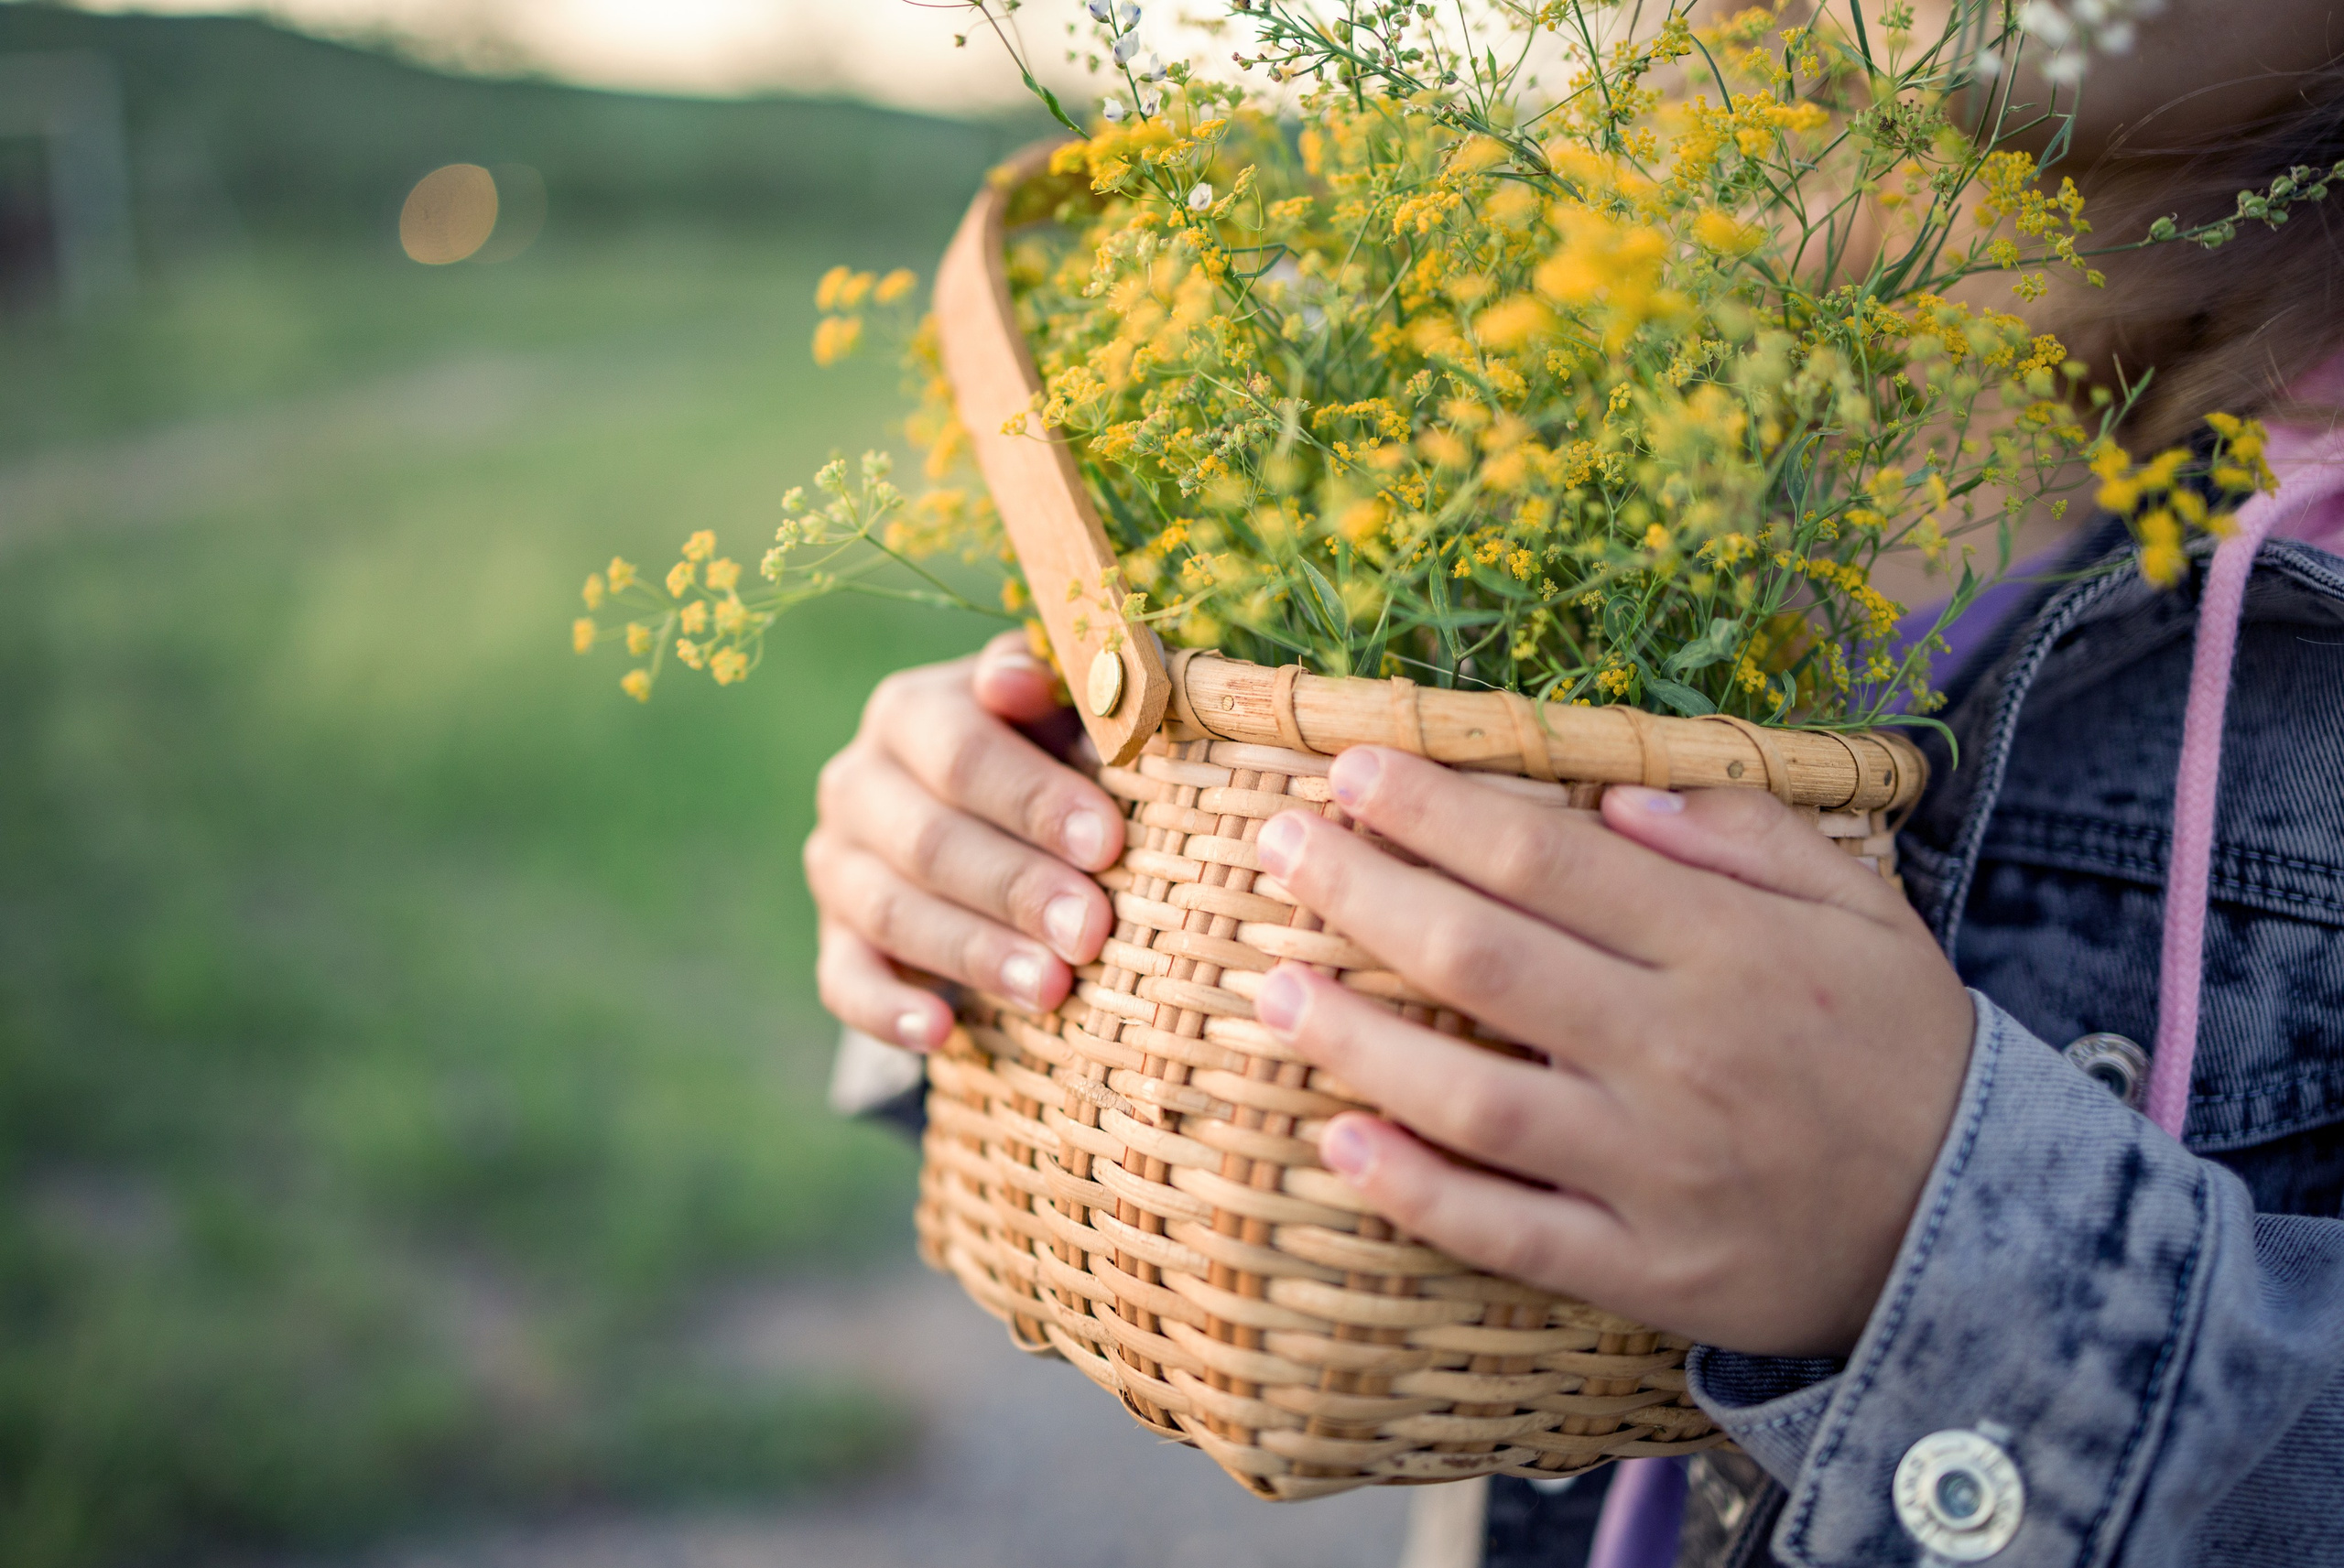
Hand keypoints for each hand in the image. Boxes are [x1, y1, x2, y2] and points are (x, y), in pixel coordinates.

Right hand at [804, 632, 1120, 1051]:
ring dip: (975, 954)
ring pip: (893, 912)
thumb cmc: (1048, 754)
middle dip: (1017, 888)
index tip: (1105, 843)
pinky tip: (938, 1033)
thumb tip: (1023, 680)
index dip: (1033, 798)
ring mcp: (838, 863)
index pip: (962, 750)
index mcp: (911, 711)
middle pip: (929, 838)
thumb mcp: (1059, 714)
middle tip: (1091, 931)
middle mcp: (858, 781)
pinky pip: (843, 980)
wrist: (987, 815)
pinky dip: (887, 1009)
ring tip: (1052, 989)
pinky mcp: (833, 937)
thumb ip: (1059, 689)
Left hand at [1250, 747, 1974, 1356]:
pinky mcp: (1643, 1268)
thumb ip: (1743, 834)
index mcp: (1722, 947)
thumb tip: (1615, 791)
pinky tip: (1339, 1145)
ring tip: (1267, 992)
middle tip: (1277, 850)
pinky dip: (1418, 1194)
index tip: (1350, 770)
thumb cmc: (1898, 1044)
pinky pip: (1508, 1233)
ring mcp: (1654, 1168)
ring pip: (1474, 1097)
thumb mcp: (1857, 905)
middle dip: (1363, 893)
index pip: (1544, 858)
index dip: (1432, 809)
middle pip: (1483, 958)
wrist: (1979, 1226)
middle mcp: (1677, 1049)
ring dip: (1356, 1040)